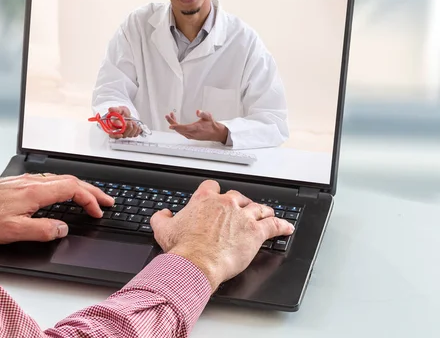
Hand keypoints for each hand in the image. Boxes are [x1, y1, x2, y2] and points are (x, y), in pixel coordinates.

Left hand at [0, 173, 113, 243]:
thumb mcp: (13, 231)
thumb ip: (42, 230)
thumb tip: (62, 229)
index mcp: (35, 191)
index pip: (73, 189)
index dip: (90, 200)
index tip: (99, 211)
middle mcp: (32, 181)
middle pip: (71, 181)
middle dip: (92, 191)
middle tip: (107, 201)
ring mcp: (25, 180)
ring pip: (61, 180)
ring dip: (79, 189)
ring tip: (90, 198)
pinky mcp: (18, 183)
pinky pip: (50, 181)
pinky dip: (65, 187)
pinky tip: (63, 194)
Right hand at [107, 106, 141, 138]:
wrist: (126, 114)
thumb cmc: (121, 113)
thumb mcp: (119, 110)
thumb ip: (115, 109)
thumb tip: (110, 109)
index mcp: (114, 127)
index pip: (112, 135)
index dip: (116, 136)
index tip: (120, 135)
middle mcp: (119, 132)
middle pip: (123, 135)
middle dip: (128, 129)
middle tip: (130, 122)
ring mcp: (125, 133)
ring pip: (130, 135)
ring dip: (134, 128)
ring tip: (133, 122)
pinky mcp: (131, 133)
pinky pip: (135, 134)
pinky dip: (137, 130)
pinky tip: (136, 125)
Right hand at [150, 180, 294, 292]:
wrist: (197, 262)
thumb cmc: (183, 248)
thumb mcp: (163, 229)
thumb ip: (161, 218)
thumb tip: (163, 214)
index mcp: (204, 200)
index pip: (212, 187)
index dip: (215, 192)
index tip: (216, 198)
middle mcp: (225, 204)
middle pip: (237, 196)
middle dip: (240, 202)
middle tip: (241, 211)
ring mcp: (243, 216)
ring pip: (258, 208)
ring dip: (263, 211)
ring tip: (267, 213)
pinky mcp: (255, 232)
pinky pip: (274, 225)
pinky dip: (282, 226)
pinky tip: (287, 228)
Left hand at [166, 110, 228, 143]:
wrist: (216, 133)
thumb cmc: (212, 125)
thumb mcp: (208, 117)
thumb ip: (203, 113)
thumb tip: (198, 111)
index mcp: (196, 128)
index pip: (184, 128)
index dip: (176, 126)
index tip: (170, 125)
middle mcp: (192, 133)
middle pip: (179, 129)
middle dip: (172, 122)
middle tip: (168, 116)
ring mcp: (191, 136)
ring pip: (180, 131)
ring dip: (175, 125)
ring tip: (171, 117)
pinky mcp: (191, 136)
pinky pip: (182, 133)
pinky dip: (178, 128)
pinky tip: (177, 124)